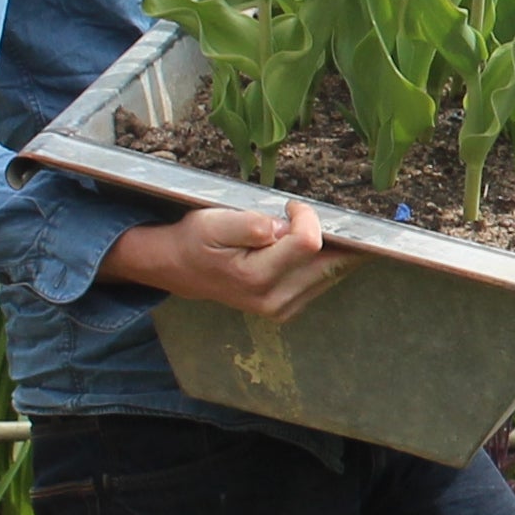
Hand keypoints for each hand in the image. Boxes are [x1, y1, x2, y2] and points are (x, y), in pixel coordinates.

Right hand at [106, 198, 337, 320]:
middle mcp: (275, 299)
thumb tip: (284, 227)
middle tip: (303, 218)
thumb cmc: (198, 241)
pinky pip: (324, 280)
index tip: (289, 206)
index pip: (309, 243)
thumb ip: (251, 225)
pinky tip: (299, 250)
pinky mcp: (290, 307)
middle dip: (327, 234)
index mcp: (256, 277)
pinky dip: (321, 261)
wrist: (182, 268)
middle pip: (332, 261)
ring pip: (333, 271)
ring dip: (327, 248)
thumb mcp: (214, 222)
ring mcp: (284, 308)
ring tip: (298, 232)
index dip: (306, 216)